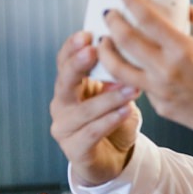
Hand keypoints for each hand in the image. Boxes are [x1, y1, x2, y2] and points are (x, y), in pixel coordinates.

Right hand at [50, 31, 141, 186]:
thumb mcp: (116, 94)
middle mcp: (61, 105)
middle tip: (94, 50)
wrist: (115, 159)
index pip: (64, 62)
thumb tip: (125, 52)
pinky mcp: (74, 150)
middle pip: (64, 81)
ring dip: (108, 98)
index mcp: (68, 87)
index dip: (72, 47)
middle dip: (78, 64)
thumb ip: (115, 76)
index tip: (86, 34)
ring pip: (83, 110)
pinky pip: (91, 133)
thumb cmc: (114, 121)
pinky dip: (109, 121)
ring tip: (131, 89)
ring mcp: (64, 128)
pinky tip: (126, 111)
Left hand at [96, 0, 192, 142]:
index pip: (146, 20)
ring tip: (104, 41)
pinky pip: (140, 86)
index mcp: (184, 50)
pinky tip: (129, 65)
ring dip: (107, 53)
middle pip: (125, 42)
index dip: (131, 2)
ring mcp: (161, 92)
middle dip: (112, 23)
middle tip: (109, 13)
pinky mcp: (161, 107)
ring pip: (119, 70)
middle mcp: (167, 71)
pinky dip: (131, 74)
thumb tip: (185, 8)